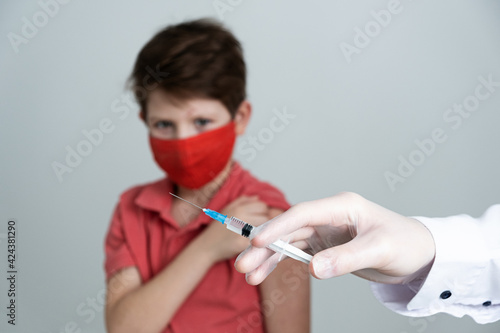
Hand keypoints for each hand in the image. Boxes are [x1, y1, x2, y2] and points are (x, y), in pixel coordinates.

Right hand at [200, 195, 268, 262]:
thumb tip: (258, 197)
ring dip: (261, 232)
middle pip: (265, 217)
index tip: (256, 217)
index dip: (261, 211)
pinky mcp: (243, 244)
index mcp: (238, 208)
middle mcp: (241, 218)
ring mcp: (243, 231)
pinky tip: (249, 243)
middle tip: (254, 227)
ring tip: (252, 234)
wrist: (207, 246)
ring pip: (264, 228)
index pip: (262, 205)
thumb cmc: (217, 228)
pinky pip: (258, 241)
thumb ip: (242, 201)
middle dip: (262, 222)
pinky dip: (256, 242)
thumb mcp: (227, 209)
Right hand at [234, 192, 435, 284]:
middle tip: (243, 262)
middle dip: (264, 246)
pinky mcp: (325, 246)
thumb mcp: (379, 250)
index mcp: (342, 206)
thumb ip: (346, 258)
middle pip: (289, 229)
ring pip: (288, 242)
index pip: (302, 214)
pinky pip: (297, 254)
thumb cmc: (405, 243)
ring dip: (268, 257)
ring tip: (248, 274)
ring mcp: (325, 231)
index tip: (256, 242)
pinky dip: (280, 263)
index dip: (277, 227)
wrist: (419, 254)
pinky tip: (265, 274)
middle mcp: (329, 216)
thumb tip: (314, 270)